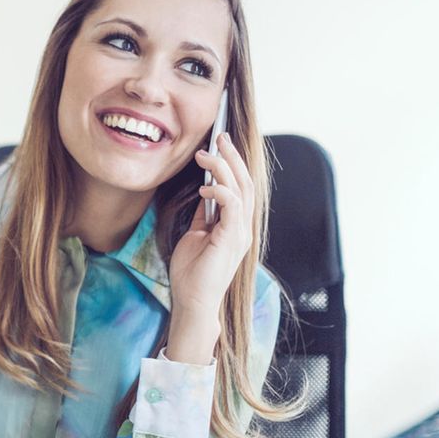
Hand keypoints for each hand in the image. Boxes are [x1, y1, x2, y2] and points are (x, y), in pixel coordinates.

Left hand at [167, 132, 254, 361]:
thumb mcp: (196, 235)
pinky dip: (220, 192)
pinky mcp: (231, 239)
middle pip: (246, 183)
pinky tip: (205, 187)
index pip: (241, 188)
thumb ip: (205, 215)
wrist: (192, 300)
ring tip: (207, 154)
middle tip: (220, 136)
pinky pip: (232, 206)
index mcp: (236, 226)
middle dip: (233, 157)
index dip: (234, 164)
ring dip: (224, 168)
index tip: (220, 145)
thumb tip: (204, 194)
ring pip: (241, 190)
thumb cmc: (192, 272)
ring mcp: (240, 233)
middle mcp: (243, 227)